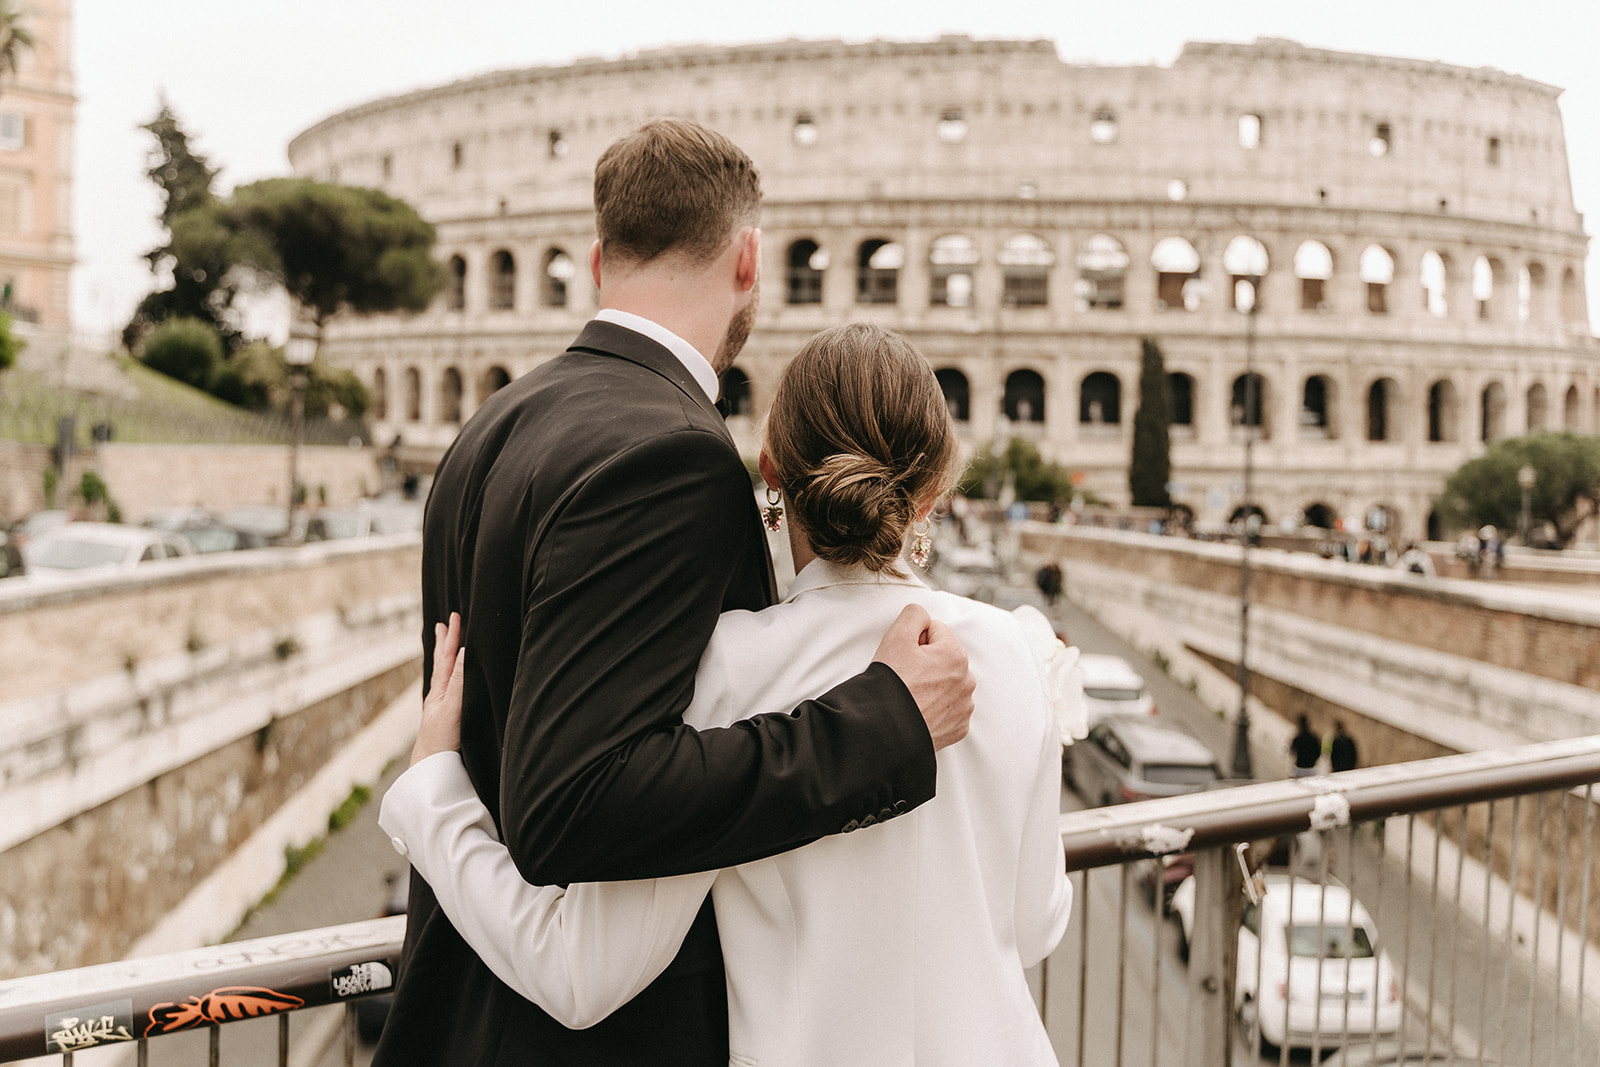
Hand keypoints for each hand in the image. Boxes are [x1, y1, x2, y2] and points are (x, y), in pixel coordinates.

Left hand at [411, 612, 465, 766]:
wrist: (429, 767)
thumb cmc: (441, 739)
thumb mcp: (452, 708)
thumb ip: (459, 681)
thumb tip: (464, 653)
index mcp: (440, 690)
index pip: (447, 658)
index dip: (451, 638)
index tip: (453, 618)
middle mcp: (439, 694)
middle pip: (442, 663)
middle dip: (445, 642)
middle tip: (445, 622)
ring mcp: (441, 706)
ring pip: (443, 674)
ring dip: (445, 656)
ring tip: (444, 643)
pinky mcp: (446, 716)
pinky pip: (447, 687)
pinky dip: (449, 675)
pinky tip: (450, 677)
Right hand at [871, 604, 975, 750]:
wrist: (884, 730)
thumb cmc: (890, 683)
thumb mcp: (896, 636)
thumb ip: (914, 614)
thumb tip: (923, 616)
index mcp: (956, 655)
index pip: (934, 632)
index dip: (914, 641)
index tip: (903, 658)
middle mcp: (967, 680)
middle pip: (942, 658)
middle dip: (925, 663)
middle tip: (905, 677)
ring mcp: (964, 707)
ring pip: (946, 684)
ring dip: (931, 685)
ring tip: (910, 696)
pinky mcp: (959, 728)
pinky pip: (948, 709)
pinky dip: (935, 708)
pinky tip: (918, 711)